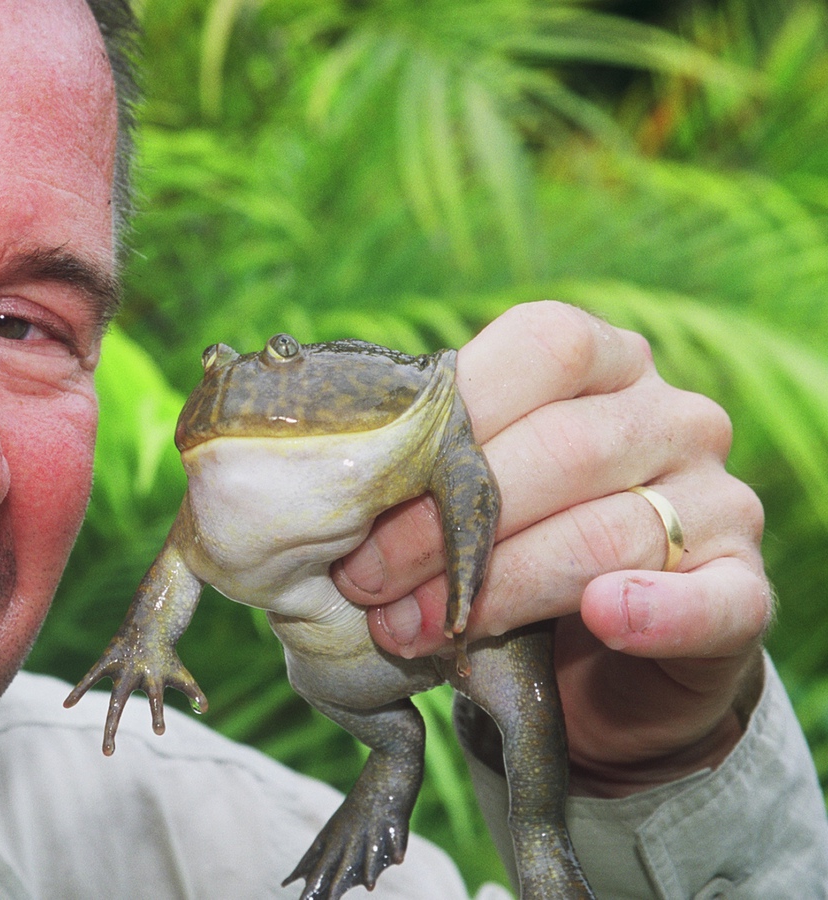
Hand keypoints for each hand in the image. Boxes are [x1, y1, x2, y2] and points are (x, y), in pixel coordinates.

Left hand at [332, 301, 770, 796]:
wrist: (598, 665)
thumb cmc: (506, 550)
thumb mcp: (459, 492)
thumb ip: (420, 469)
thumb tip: (323, 479)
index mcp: (602, 363)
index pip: (540, 347)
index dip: (447, 418)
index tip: (357, 495)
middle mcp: (672, 417)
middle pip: (562, 448)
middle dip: (445, 524)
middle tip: (365, 582)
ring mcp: (718, 501)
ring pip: (607, 532)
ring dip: (497, 586)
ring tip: (412, 630)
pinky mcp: (743, 591)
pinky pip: (710, 599)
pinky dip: (653, 611)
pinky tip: (603, 617)